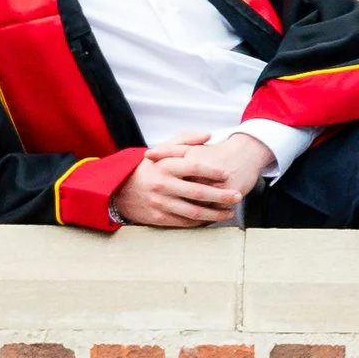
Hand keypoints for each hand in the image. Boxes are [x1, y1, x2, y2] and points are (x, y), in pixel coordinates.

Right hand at [115, 134, 266, 229]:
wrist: (121, 190)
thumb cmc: (148, 168)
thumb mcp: (162, 149)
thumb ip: (185, 140)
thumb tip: (208, 135)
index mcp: (165, 166)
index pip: (194, 168)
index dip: (213, 171)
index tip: (227, 174)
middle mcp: (163, 185)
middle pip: (198, 192)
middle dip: (221, 196)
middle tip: (237, 196)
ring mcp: (161, 203)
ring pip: (193, 212)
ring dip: (215, 213)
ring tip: (230, 211)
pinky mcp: (159, 218)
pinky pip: (184, 222)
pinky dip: (200, 222)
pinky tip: (213, 219)